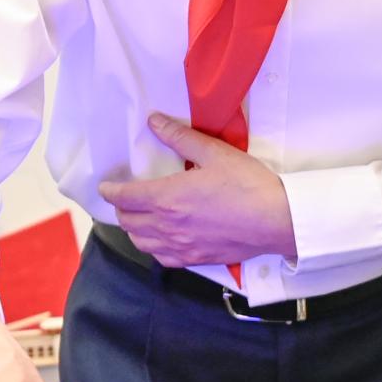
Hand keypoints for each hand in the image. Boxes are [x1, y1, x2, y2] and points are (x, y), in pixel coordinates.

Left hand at [97, 113, 298, 266]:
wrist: (276, 220)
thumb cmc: (247, 184)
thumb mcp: (213, 153)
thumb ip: (180, 138)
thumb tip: (155, 122)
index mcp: (167, 198)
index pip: (124, 197)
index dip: (109, 191)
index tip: (105, 187)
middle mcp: (168, 226)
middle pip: (128, 221)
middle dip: (121, 208)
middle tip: (125, 197)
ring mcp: (181, 247)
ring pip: (141, 242)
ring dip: (134, 228)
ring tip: (139, 216)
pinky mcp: (196, 259)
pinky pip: (162, 258)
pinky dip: (153, 247)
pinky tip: (161, 238)